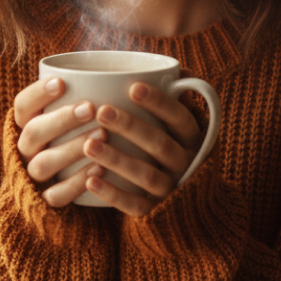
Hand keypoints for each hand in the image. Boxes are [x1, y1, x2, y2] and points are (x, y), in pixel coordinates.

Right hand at [14, 76, 107, 207]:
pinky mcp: (46, 201)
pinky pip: (56, 195)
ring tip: (102, 135)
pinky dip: (76, 183)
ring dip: (72, 148)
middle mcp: (25, 149)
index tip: (61, 82)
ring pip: (44, 163)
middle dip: (61, 119)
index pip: (22, 106)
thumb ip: (77, 99)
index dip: (37, 93)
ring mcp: (33, 176)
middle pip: (33, 132)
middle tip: (90, 107)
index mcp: (26, 125)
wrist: (57, 186)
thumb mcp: (66, 118)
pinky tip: (99, 169)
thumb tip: (111, 73)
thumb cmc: (70, 140)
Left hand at [82, 80, 203, 216]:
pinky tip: (90, 180)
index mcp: (192, 137)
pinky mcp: (155, 210)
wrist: (188, 198)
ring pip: (146, 175)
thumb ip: (176, 97)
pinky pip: (136, 205)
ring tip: (88, 144)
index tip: (132, 86)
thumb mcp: (180, 122)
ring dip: (117, 160)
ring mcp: (171, 188)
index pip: (180, 117)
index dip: (159, 102)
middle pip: (160, 144)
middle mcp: (185, 163)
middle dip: (130, 127)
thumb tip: (177, 69)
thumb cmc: (172, 143)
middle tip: (101, 111)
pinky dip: (113, 195)